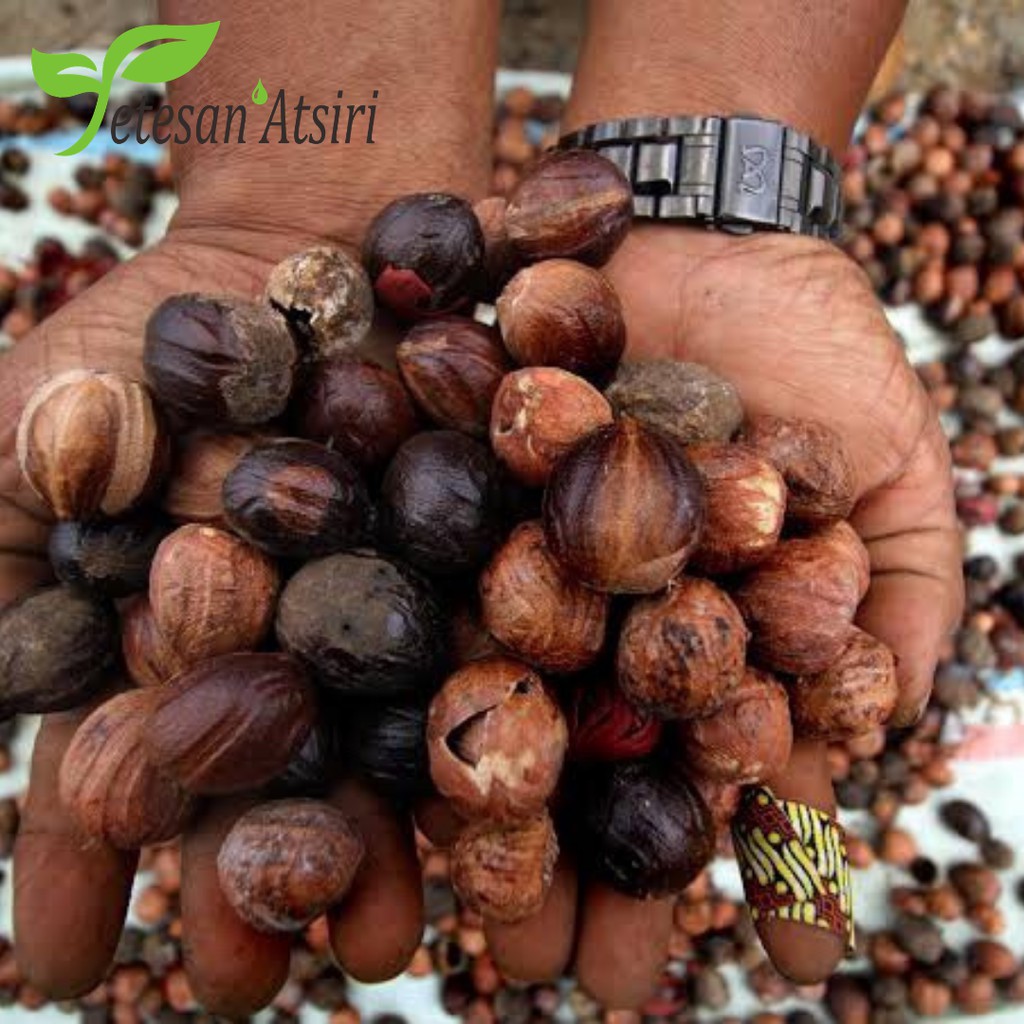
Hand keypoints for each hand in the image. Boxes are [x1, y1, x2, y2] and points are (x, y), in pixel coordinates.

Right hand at [6, 232, 426, 1015]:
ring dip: (374, 844)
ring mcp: (394, 618)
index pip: (121, 771)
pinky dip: (488, 724)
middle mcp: (288, 654)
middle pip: (266, 789)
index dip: (82, 869)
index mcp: (173, 642)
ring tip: (379, 945)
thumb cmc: (153, 333)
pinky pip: (491, 658)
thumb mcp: (28, 426)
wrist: (306, 230)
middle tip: (246, 988)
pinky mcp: (489, 567)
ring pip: (379, 753)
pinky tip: (498, 809)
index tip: (63, 968)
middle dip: (247, 881)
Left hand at [476, 226, 961, 1006]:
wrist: (709, 236)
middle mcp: (615, 625)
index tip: (763, 965)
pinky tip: (411, 776)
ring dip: (504, 818)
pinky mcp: (466, 511)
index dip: (746, 866)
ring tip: (486, 929)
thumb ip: (899, 592)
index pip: (731, 774)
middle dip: (596, 870)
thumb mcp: (889, 472)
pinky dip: (430, 682)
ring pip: (515, 715)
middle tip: (572, 976)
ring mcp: (534, 572)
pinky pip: (445, 604)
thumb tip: (881, 721)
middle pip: (606, 769)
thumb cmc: (817, 355)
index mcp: (715, 639)